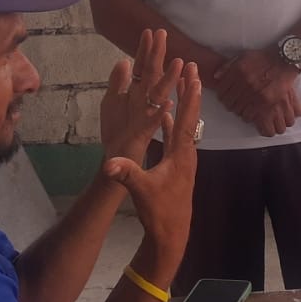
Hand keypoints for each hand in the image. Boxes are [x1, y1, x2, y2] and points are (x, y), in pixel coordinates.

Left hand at [100, 29, 183, 161]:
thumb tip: (125, 60)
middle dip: (157, 55)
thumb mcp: (111, 101)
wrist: (115, 157)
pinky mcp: (144, 132)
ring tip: (178, 62)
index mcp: (135, 92)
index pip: (142, 67)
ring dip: (169, 79)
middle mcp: (144, 100)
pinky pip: (154, 121)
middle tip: (162, 34)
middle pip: (152, 75)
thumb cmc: (117, 131)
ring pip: (159, 95)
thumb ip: (118, 81)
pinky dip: (161, 112)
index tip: (149, 32)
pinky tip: (169, 103)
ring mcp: (146, 115)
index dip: (144, 50)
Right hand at [102, 63, 202, 254]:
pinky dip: (172, 122)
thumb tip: (109, 163)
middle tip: (192, 67)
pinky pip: (175, 137)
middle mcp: (186, 153)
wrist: (171, 234)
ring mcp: (183, 159)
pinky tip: (166, 115)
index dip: (188, 97)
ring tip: (183, 82)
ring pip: (184, 124)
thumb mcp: (141, 192)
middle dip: (190, 91)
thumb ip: (126, 175)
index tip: (191, 75)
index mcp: (180, 155)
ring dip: (183, 103)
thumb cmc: (160, 212)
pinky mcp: (176, 166)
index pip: (186, 119)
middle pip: (190, 115)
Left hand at [215, 49, 300, 133]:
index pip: (222, 94)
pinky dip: (261, 123)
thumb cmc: (264, 58)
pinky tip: (262, 120)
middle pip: (232, 107)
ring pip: (245, 117)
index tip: (228, 99)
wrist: (285, 60)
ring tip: (251, 113)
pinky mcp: (269, 103)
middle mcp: (246, 86)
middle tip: (240, 106)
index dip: (223, 98)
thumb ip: (228, 66)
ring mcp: (258, 96)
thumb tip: (216, 77)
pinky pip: (259, 120)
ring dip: (247, 116)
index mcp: (237, 74)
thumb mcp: (243, 56)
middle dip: (235, 108)